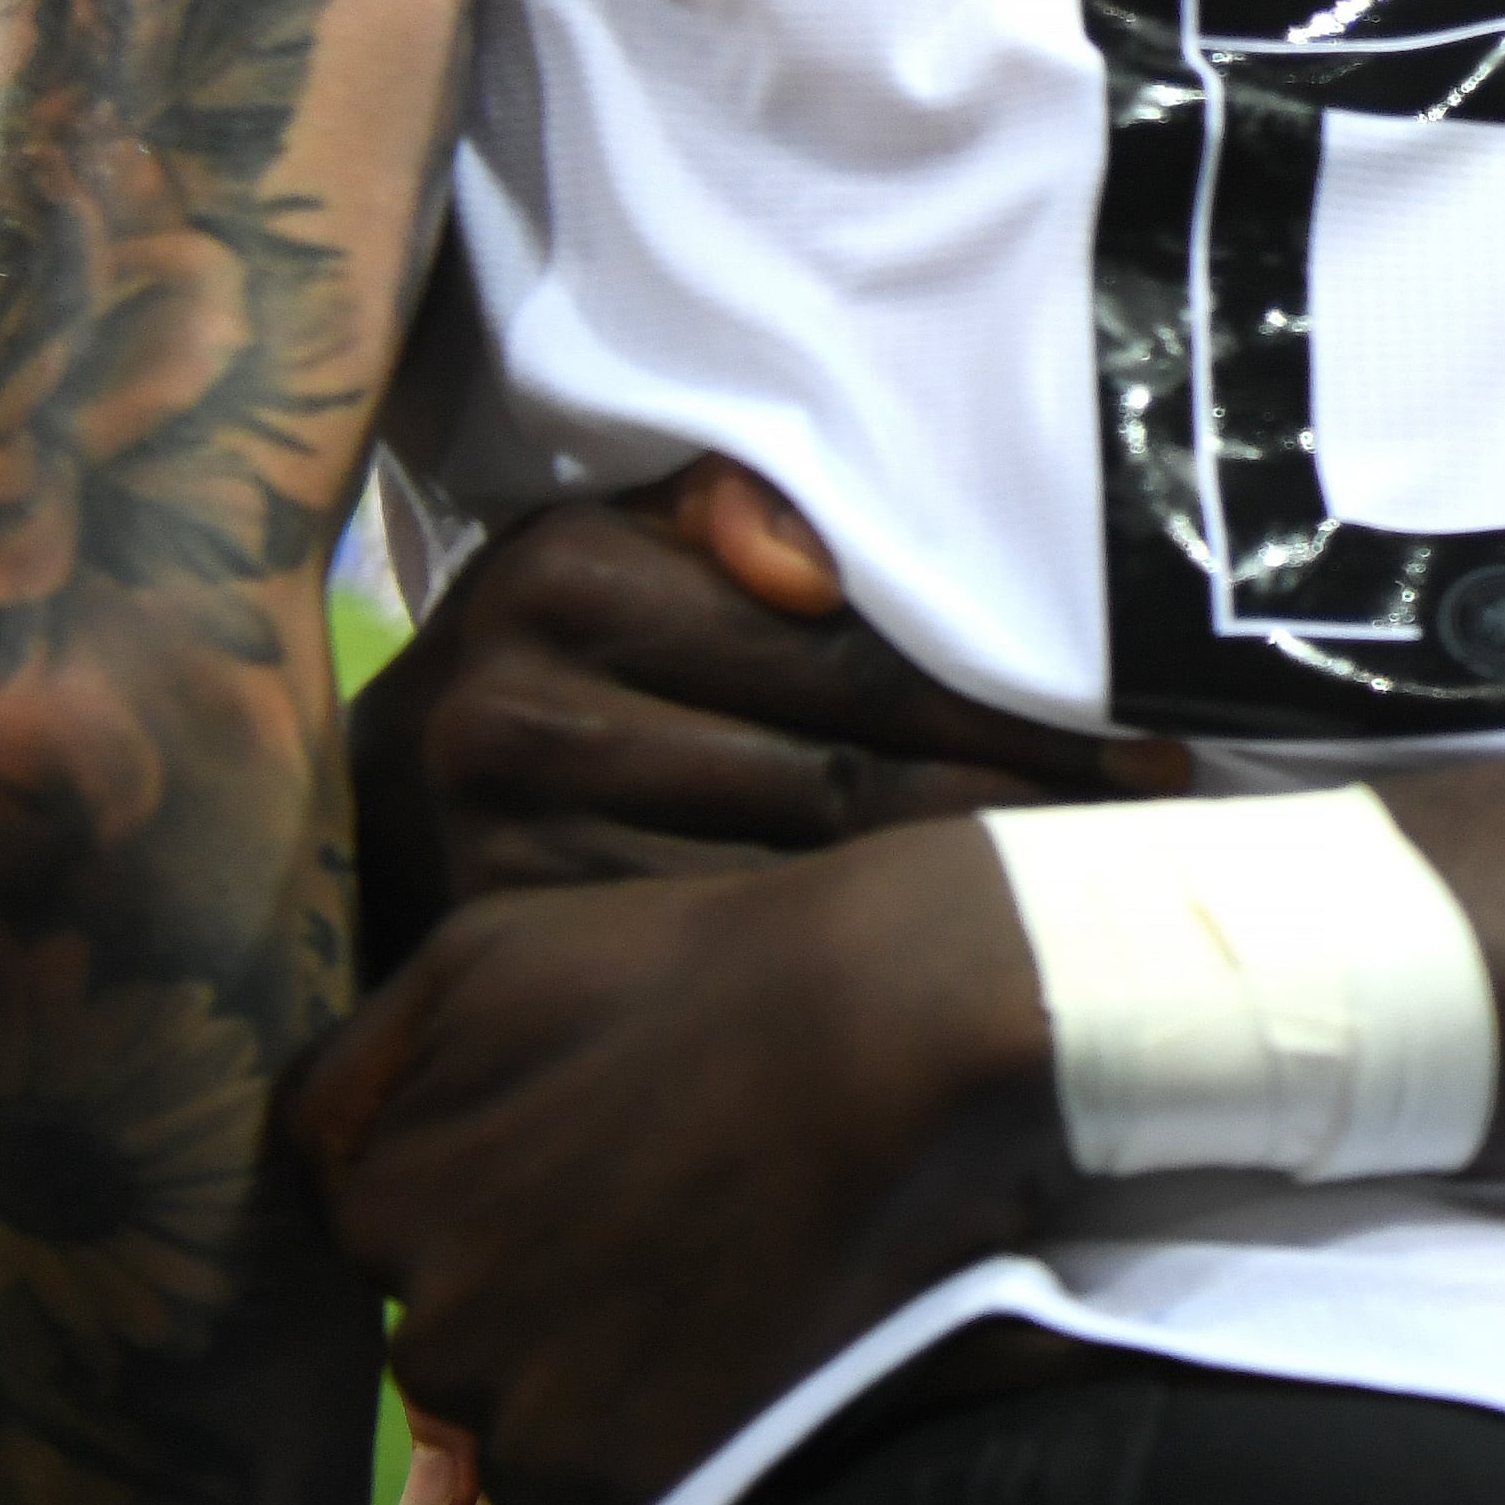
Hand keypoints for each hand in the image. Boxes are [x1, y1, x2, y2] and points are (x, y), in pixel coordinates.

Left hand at [286, 823, 1069, 1504]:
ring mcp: (538, 1419)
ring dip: (598, 1385)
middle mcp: (435, 1328)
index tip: (595, 1162)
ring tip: (718, 1279)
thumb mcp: (485, 959)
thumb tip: (295, 1170)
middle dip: (540, 1303)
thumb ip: (355, 1067)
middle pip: (460, 1356)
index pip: (397, 1249)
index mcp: (382, 1204)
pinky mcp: (645, 1484)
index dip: (497, 1205)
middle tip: (667, 1221)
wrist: (901, 1023)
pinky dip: (663, 1447)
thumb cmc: (701, 970)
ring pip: (531, 1443)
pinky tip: (741, 1347)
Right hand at [348, 460, 1183, 976]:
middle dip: (1016, 819)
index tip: (1149, 752)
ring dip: (950, 910)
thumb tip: (811, 567)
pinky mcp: (510, 955)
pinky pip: (726, 966)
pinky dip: (846, 981)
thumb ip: (720, 514)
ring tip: (1086, 920)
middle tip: (1154, 847)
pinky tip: (944, 989)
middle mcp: (524, 709)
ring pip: (800, 888)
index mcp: (573, 576)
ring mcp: (506, 848)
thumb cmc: (545, 659)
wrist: (351, 809)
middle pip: (844, 782)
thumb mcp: (609, 550)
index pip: (855, 661)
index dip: (1015, 713)